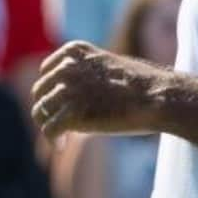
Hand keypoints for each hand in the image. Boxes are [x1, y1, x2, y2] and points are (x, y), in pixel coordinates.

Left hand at [31, 41, 168, 140]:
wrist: (158, 97)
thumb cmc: (139, 85)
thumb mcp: (106, 66)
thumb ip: (85, 72)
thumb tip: (68, 93)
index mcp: (74, 51)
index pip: (46, 73)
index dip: (52, 91)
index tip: (62, 106)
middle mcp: (66, 67)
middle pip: (40, 92)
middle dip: (48, 109)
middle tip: (61, 125)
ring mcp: (67, 90)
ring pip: (40, 111)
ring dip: (48, 126)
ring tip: (61, 137)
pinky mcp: (72, 114)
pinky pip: (49, 130)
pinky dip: (53, 140)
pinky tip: (61, 146)